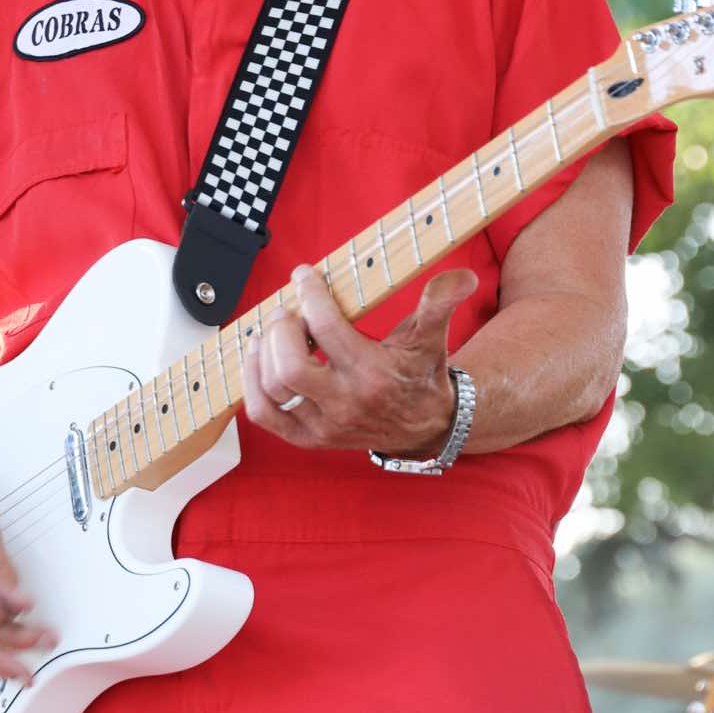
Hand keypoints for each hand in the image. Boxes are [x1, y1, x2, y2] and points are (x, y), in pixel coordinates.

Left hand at [242, 263, 477, 454]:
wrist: (426, 426)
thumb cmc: (421, 374)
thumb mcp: (430, 337)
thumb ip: (439, 304)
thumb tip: (462, 277)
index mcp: (373, 374)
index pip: (327, 329)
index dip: (310, 294)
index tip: (304, 274)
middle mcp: (346, 404)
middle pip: (289, 366)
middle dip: (280, 330)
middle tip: (287, 311)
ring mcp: (324, 426)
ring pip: (273, 389)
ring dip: (263, 353)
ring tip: (272, 329)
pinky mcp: (309, 438)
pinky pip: (264, 415)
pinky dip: (251, 384)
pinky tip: (256, 356)